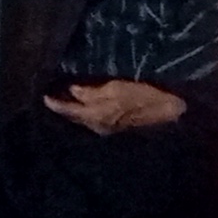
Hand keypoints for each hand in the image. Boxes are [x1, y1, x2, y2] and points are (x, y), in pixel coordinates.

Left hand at [49, 79, 184, 134]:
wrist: (173, 113)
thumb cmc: (146, 95)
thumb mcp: (117, 88)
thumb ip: (92, 91)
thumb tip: (72, 90)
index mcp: (96, 116)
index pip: (69, 111)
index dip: (55, 103)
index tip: (43, 96)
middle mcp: (99, 127)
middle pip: (75, 118)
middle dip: (63, 108)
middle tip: (51, 95)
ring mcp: (108, 129)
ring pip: (84, 120)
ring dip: (74, 110)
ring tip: (64, 98)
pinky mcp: (117, 128)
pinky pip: (95, 120)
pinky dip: (86, 112)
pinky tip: (84, 105)